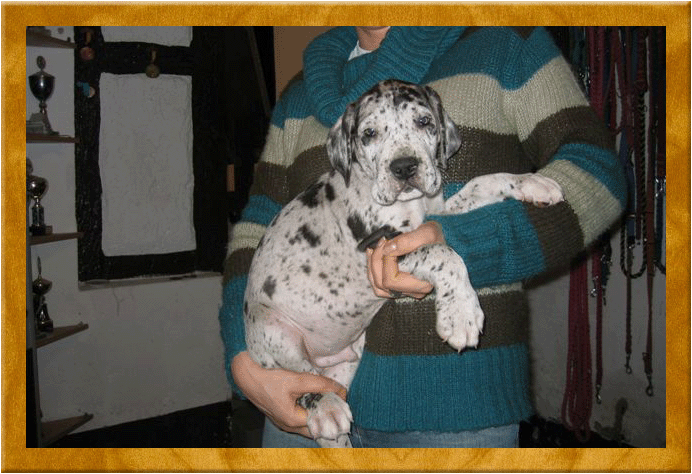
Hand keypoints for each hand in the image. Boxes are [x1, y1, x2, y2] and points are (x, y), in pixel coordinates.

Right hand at [231, 351, 346, 437]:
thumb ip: (320, 385)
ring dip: (316, 411)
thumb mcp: (298, 380)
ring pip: (306, 422)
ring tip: (326, 396)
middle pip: (315, 426)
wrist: (246, 374)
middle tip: (337, 399)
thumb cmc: (269, 378)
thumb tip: (341, 390)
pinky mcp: (280, 414)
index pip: (321, 421)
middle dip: (326, 414)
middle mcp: (287, 425)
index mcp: (293, 421)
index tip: (342, 400)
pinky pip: (298, 416)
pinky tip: (312, 395)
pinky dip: (307, 408)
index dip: (333, 411)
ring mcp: (282, 421)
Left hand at [366, 221, 444, 298]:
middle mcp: (415, 291)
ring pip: (378, 287)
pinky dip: (373, 271)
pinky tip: (375, 256)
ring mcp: (407, 291)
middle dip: (376, 260)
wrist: (436, 242)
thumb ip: (408, 240)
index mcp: (423, 282)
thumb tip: (387, 249)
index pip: (392, 279)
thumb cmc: (435, 239)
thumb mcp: (427, 233)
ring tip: (374, 248)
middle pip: (383, 283)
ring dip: (372, 266)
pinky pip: (379, 287)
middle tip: (381, 242)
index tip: (388, 241)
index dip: (385, 260)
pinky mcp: (400, 288)